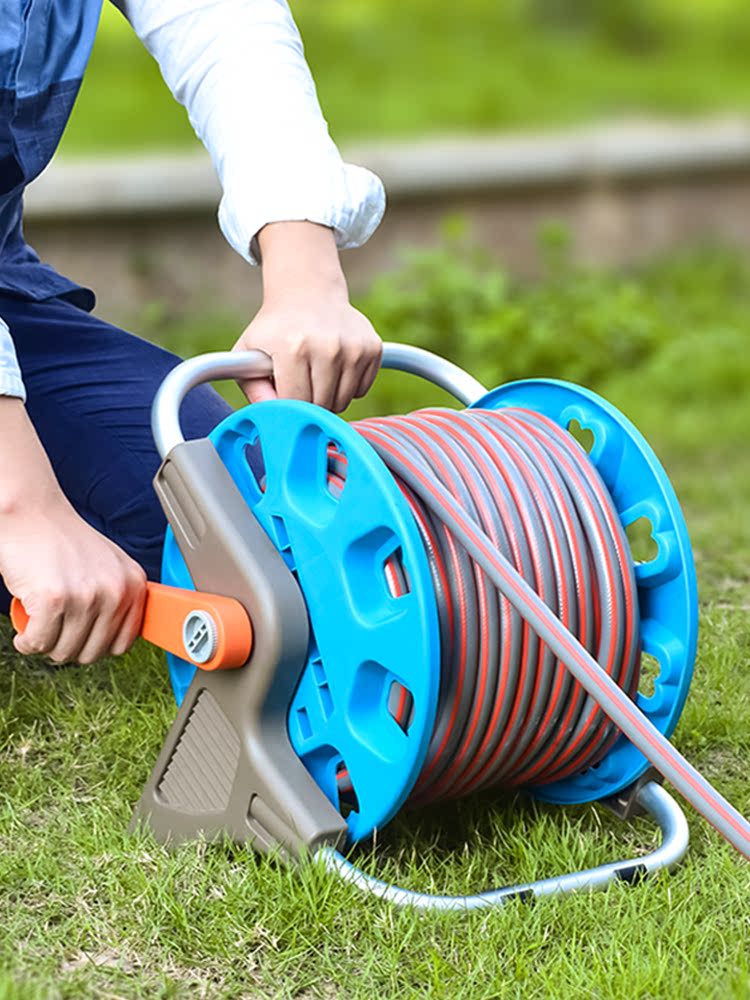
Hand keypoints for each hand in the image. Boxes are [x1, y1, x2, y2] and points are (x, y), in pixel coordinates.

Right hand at [0, 397, 146, 664]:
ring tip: (38, 626)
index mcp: (132, 583)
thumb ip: (117, 598)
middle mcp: (115, 591)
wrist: (31, 513)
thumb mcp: (108, 565)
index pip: (123, 643)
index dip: (96, 647)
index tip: (80, 642)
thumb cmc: (62, 539)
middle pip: (92, 653)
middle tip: (53, 632)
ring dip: (45, 645)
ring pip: (64, 652)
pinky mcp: (54, 600)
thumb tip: (117, 639)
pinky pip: (39, 642)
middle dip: (67, 648)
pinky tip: (24, 629)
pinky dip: (26, 642)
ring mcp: (86, 596)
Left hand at [233, 221, 381, 411]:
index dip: (288, 405)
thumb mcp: (248, 351)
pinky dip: (348, 387)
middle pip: (321, 406)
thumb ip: (253, 388)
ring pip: (343, 401)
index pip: (296, 403)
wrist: (308, 293)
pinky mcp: (372, 348)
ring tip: (315, 375)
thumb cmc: (275, 328)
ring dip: (328, 397)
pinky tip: (335, 367)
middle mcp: (328, 347)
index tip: (282, 394)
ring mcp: (354, 348)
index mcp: (295, 348)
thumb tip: (272, 417)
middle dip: (308, 403)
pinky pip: (361, 390)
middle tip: (299, 383)